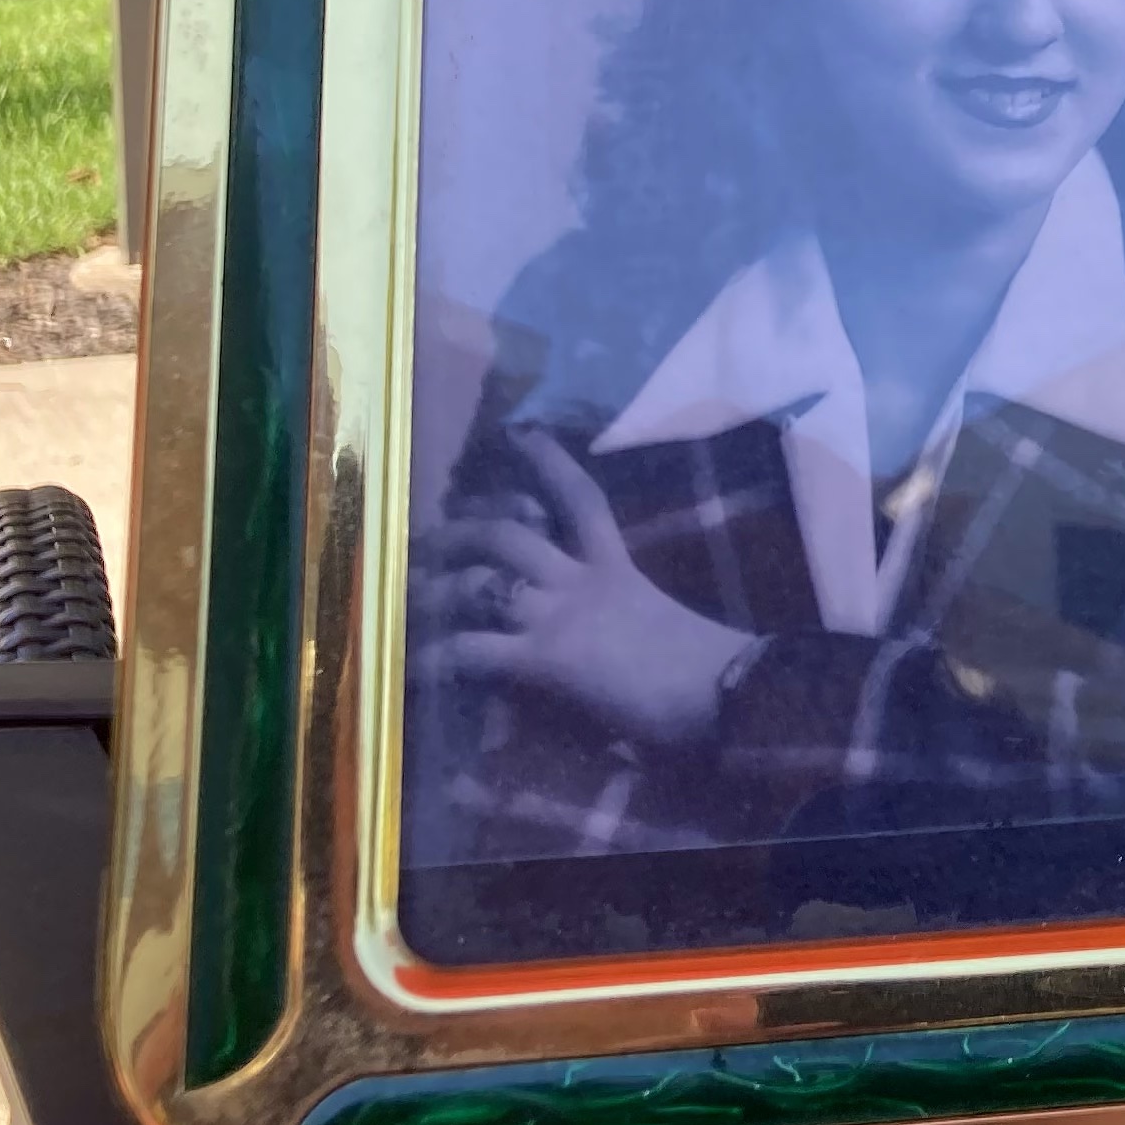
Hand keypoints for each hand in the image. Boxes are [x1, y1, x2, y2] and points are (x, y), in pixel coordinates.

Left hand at [416, 427, 754, 746]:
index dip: (549, 463)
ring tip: (402, 600)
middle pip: (507, 535)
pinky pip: (472, 650)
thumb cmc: (708, 664)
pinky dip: (435, 658)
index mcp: (617, 568)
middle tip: (422, 539)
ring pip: (480, 583)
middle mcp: (580, 581)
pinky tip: (409, 665)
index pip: (581, 500)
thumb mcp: (664, 624)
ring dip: (434, 590)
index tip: (521, 433)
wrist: (722, 691)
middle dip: (458, 531)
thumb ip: (630, 618)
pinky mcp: (543, 659)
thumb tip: (618, 638)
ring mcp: (558, 616)